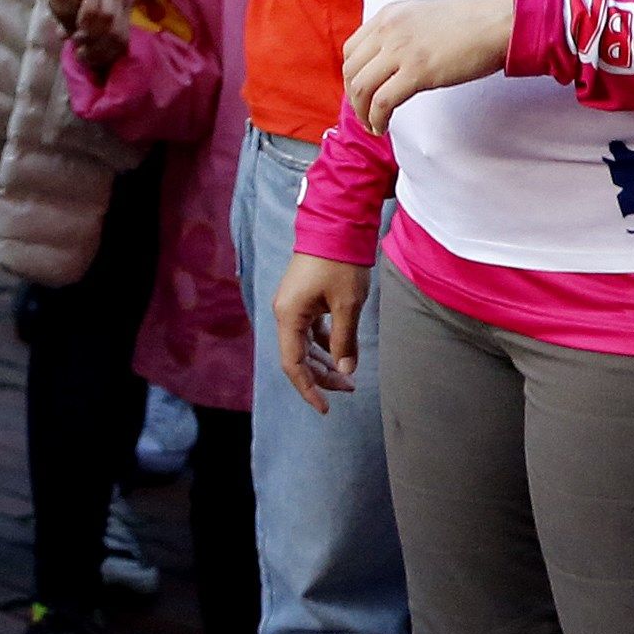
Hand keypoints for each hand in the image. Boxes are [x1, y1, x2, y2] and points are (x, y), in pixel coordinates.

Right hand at [272, 252, 371, 413]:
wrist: (335, 226)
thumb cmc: (340, 264)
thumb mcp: (348, 305)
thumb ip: (345, 340)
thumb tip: (346, 370)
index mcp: (288, 316)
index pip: (293, 364)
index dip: (308, 388)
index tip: (326, 408)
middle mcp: (284, 313)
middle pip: (297, 356)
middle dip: (321, 376)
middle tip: (349, 388)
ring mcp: (292, 305)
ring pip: (303, 344)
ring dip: (323, 361)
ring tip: (348, 373)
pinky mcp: (302, 298)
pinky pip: (309, 330)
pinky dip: (323, 343)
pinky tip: (341, 349)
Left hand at [344, 0, 512, 136]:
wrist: (501, 22)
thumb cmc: (473, 23)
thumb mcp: (424, 18)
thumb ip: (402, 34)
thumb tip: (391, 63)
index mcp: (388, 15)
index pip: (351, 49)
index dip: (351, 75)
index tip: (359, 92)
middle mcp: (388, 30)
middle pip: (351, 70)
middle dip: (352, 97)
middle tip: (363, 114)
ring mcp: (401, 50)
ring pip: (361, 88)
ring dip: (361, 112)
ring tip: (372, 126)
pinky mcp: (417, 72)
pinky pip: (382, 102)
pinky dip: (377, 119)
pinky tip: (382, 127)